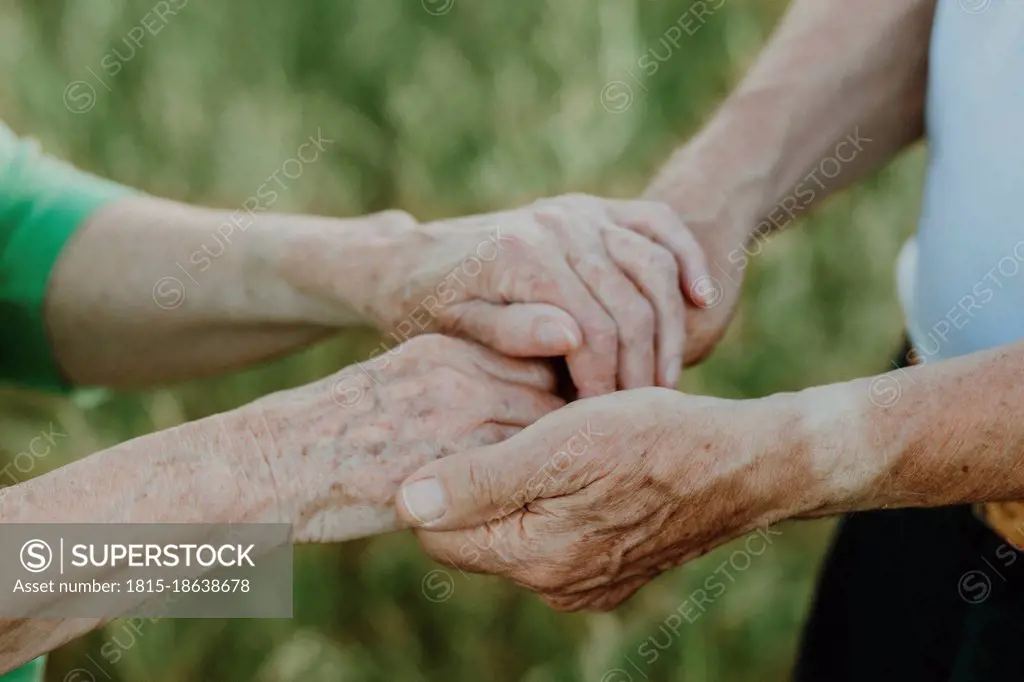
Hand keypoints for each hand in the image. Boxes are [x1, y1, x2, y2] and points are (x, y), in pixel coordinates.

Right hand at [228, 334, 563, 543]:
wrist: (279, 461)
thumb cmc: (332, 435)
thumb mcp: (396, 386)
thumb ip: (452, 389)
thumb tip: (503, 411)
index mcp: (444, 349)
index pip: (529, 362)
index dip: (550, 395)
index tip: (560, 424)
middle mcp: (458, 371)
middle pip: (546, 391)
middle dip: (562, 424)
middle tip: (572, 459)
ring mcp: (457, 412)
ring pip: (543, 428)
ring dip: (553, 456)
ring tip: (558, 484)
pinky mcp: (455, 457)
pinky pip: (521, 467)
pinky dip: (534, 485)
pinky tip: (528, 504)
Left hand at [279, 196, 709, 396]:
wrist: (414, 258)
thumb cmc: (428, 306)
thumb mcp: (455, 328)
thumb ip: (511, 333)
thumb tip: (572, 336)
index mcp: (522, 259)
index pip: (592, 331)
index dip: (607, 382)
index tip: (609, 425)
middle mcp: (557, 226)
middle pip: (630, 303)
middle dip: (644, 365)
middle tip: (647, 413)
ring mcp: (581, 212)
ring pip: (654, 267)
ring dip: (670, 327)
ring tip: (666, 380)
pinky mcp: (597, 208)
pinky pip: (660, 225)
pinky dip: (687, 259)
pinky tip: (702, 300)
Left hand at [395, 387, 810, 609]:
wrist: (745, 463)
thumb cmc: (653, 439)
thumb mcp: (559, 444)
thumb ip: (480, 480)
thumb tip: (406, 504)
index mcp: (535, 558)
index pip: (438, 534)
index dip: (438, 481)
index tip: (459, 435)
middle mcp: (556, 585)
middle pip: (477, 535)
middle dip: (479, 484)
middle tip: (509, 428)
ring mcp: (588, 582)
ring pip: (517, 532)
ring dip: (519, 489)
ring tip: (549, 439)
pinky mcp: (613, 570)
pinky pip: (556, 536)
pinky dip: (555, 501)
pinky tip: (582, 465)